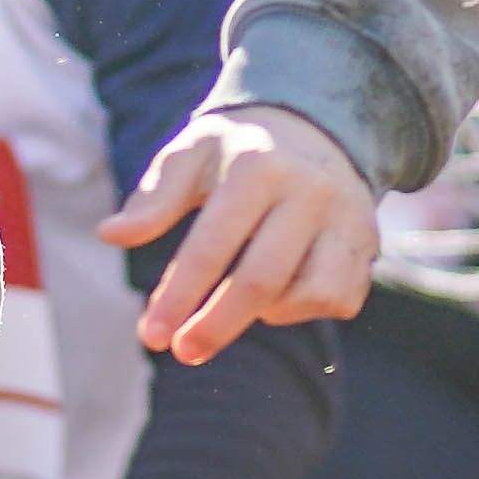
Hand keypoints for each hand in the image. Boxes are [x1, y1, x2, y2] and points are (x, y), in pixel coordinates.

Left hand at [107, 104, 378, 361]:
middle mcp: (309, 191)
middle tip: (182, 352)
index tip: (151, 336)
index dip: (178, 297)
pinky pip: (339, 299)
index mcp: (258, 166)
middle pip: (260, 281)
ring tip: (237, 300)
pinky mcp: (368, 243)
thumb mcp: (190, 155)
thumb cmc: (236, 151)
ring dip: (266, 314)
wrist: (315, 125)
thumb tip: (110, 234)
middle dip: (216, 327)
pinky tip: (280, 292)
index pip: (211, 246)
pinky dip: (304, 308)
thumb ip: (153, 197)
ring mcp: (346, 218)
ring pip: (308, 295)